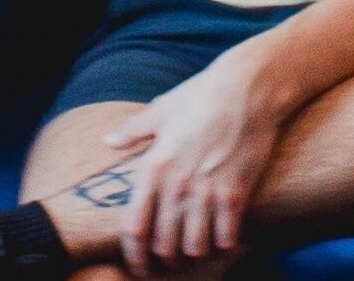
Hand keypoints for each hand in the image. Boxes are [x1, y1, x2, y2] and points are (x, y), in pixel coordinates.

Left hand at [92, 53, 289, 272]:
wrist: (245, 89)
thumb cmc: (200, 96)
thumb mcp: (160, 110)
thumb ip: (132, 131)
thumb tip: (108, 141)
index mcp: (153, 166)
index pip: (134, 225)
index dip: (133, 253)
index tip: (137, 265)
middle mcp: (176, 184)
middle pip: (164, 244)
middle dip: (165, 259)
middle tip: (170, 263)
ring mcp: (206, 191)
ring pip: (195, 247)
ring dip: (195, 253)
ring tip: (197, 251)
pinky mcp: (235, 193)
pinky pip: (226, 237)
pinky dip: (225, 245)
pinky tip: (226, 241)